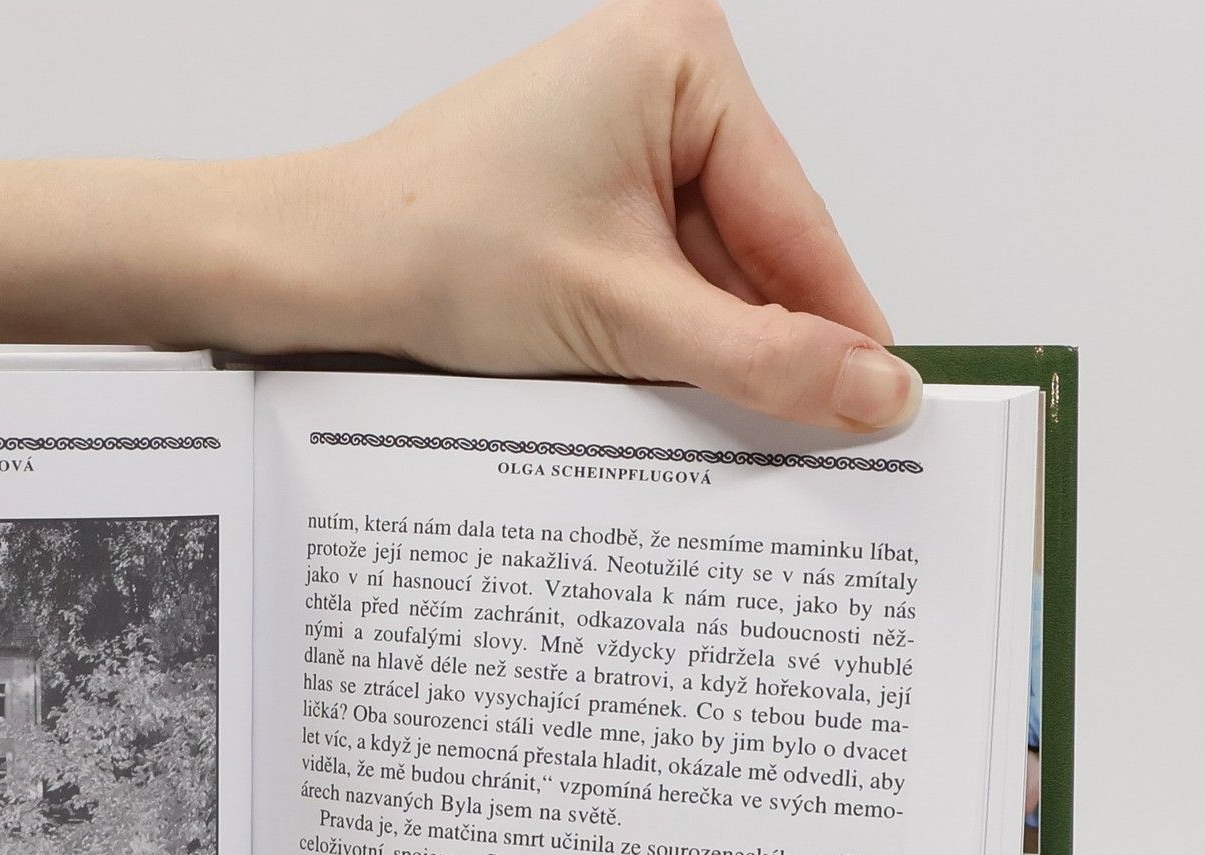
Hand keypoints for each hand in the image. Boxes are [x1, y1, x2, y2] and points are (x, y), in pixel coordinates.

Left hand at [0, 0, 914, 432]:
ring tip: (727, 431)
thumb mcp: (619, 315)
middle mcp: (658, 79)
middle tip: (816, 444)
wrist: (313, 268)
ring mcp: (616, 134)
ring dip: (712, 350)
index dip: (843, 323)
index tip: (891, 404)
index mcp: (684, 60)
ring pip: (708, 270)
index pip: (799, 218)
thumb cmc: (430, 249)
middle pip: (759, 245)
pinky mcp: (580, 188)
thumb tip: (873, 390)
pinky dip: (663, 339)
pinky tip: (661, 396)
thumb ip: (756, 356)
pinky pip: (656, 274)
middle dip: (770, 342)